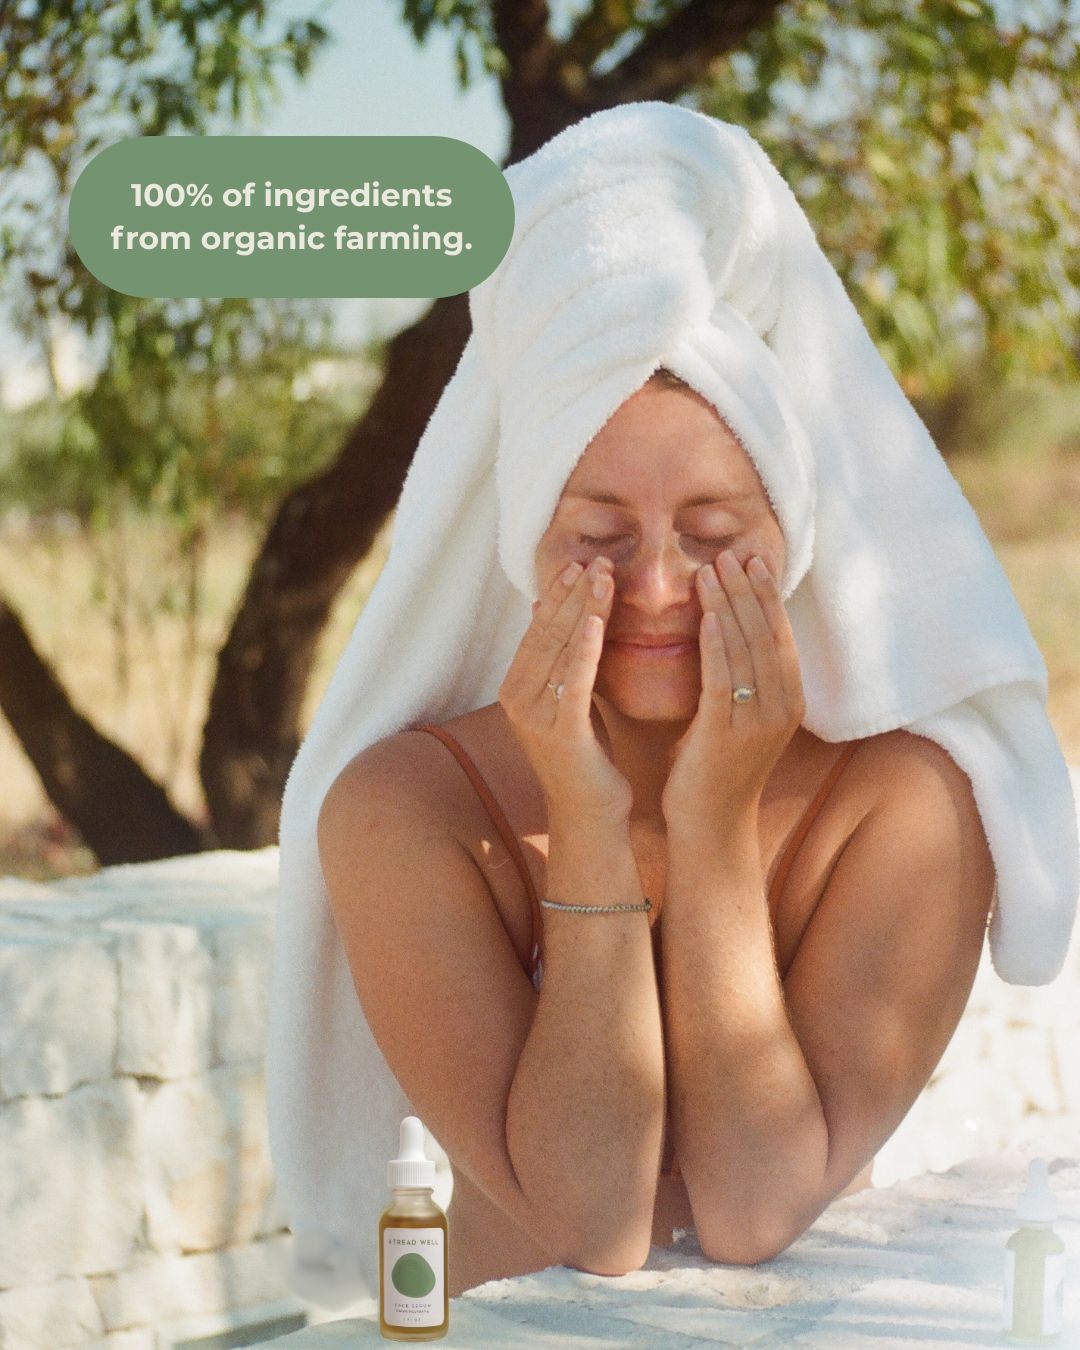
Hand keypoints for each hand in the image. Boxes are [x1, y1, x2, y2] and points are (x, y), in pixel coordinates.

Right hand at [499, 555, 633, 830]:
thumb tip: (557, 613)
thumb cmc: (588, 757)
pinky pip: (574, 680)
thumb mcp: (572, 700)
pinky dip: (585, 647)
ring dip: (582, 609)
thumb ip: (565, 661)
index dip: (560, 595)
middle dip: (571, 593)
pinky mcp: (560, 732)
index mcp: (517, 688)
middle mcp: (517, 699)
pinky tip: (599, 620)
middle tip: (594, 558)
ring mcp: (534, 716)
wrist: (592, 815)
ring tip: (602, 575)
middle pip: (546, 633)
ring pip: (559, 649)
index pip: (539, 630)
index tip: (583, 562)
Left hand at [660, 549, 804, 830]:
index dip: (766, 595)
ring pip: (747, 650)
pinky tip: (705, 615)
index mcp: (788, 701)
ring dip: (729, 605)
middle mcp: (782, 708)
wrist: (709, 828)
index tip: (750, 559)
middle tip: (730, 553)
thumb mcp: (736, 717)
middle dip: (749, 590)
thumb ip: (739, 678)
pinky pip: (724, 680)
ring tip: (711, 569)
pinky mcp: (727, 734)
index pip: (779, 635)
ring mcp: (758, 723)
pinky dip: (716, 644)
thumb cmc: (715, 770)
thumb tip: (725, 631)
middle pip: (767, 635)